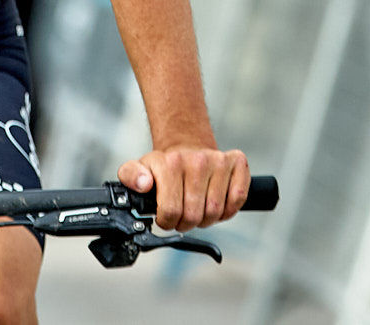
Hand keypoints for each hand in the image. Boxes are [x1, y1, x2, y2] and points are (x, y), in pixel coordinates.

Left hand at [119, 145, 250, 230]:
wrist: (186, 145)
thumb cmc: (164, 166)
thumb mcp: (139, 168)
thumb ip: (130, 176)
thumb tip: (143, 184)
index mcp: (171, 163)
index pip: (171, 211)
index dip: (167, 222)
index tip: (166, 216)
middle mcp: (197, 160)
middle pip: (194, 216)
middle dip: (186, 223)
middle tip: (182, 215)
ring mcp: (219, 161)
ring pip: (216, 212)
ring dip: (206, 219)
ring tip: (197, 208)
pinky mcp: (238, 163)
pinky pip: (238, 199)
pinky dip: (228, 210)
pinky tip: (217, 203)